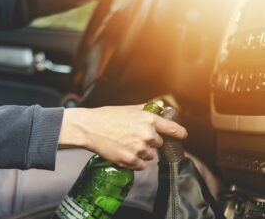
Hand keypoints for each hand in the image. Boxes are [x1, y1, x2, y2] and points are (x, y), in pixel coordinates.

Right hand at [58, 105, 186, 169]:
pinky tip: (125, 153)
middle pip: (159, 144)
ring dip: (143, 152)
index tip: (182, 135)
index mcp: (149, 120)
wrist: (89, 127)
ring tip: (128, 145)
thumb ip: (147, 108)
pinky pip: (141, 165)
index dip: (180, 133)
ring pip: (150, 156)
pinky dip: (135, 162)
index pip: (173, 129)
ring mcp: (139, 148)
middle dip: (151, 142)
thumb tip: (161, 105)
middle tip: (136, 137)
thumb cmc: (107, 116)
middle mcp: (147, 134)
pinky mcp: (130, 160)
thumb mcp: (129, 109)